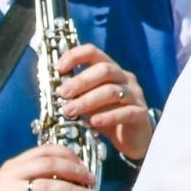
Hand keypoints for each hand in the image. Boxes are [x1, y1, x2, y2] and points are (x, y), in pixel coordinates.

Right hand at [0, 144, 96, 190]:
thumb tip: (78, 182)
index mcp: (16, 165)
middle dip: (75, 171)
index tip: (86, 167)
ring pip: (44, 186)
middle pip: (48, 164)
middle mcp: (9, 174)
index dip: (70, 156)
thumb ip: (47, 184)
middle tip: (91, 181)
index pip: (46, 150)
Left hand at [55, 44, 152, 159]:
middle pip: (105, 70)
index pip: (94, 53)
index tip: (58, 68)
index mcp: (110, 71)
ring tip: (69, 111)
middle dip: (81, 81)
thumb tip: (51, 88)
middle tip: (62, 94)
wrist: (132, 138)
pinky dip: (109, 116)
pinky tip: (94, 122)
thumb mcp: (87, 101)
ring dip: (88, 100)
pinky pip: (126, 112)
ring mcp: (135, 95)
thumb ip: (74, 93)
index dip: (75, 56)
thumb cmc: (106, 116)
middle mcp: (124, 79)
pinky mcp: (140, 114)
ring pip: (113, 91)